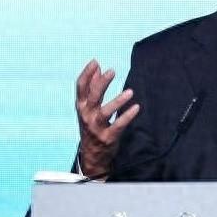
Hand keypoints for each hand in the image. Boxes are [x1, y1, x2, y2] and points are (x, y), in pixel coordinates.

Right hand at [76, 59, 139, 176]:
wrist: (91, 154)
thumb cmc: (91, 125)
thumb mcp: (88, 107)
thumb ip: (92, 86)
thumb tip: (96, 67)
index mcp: (81, 106)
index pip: (80, 88)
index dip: (86, 74)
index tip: (95, 62)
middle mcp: (86, 116)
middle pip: (92, 97)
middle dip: (101, 83)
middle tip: (112, 71)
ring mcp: (96, 127)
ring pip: (105, 112)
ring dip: (118, 101)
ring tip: (130, 92)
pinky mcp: (108, 137)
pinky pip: (118, 125)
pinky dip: (127, 116)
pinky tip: (136, 108)